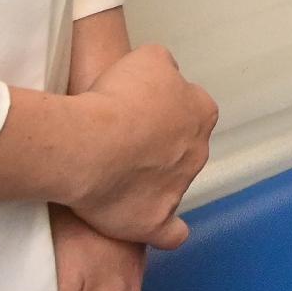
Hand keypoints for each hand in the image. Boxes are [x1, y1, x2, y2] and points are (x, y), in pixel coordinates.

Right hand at [68, 43, 216, 249]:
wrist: (91, 145)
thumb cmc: (117, 97)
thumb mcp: (147, 58)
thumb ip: (164, 67)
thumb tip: (165, 77)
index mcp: (200, 113)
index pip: (190, 107)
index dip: (163, 107)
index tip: (137, 109)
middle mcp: (197, 152)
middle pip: (183, 147)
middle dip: (159, 144)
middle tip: (122, 140)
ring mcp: (179, 189)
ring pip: (174, 184)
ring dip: (153, 180)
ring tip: (116, 174)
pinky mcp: (155, 221)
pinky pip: (171, 232)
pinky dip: (167, 231)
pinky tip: (159, 227)